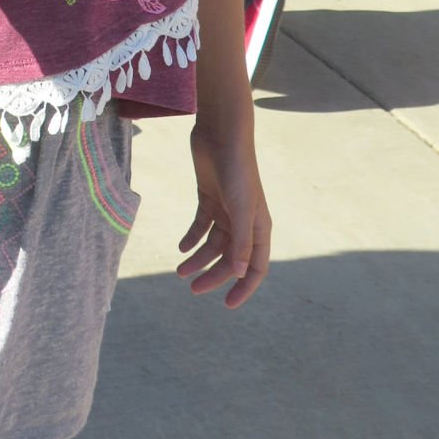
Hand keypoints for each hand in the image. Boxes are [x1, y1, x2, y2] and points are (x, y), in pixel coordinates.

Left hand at [177, 122, 270, 307]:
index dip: (244, 287)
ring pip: (212, 244)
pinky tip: (181, 246)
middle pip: (229, 258)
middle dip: (212, 275)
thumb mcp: (241, 207)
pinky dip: (191, 237)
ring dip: (198, 258)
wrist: (222, 133)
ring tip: (179, 271)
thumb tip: (239, 272)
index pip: (255, 267)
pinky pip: (200, 225)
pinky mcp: (208, 197)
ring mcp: (226, 210)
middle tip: (191, 287)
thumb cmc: (237, 170)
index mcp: (258, 228)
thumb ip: (241, 240)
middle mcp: (244, 222)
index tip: (227, 304)